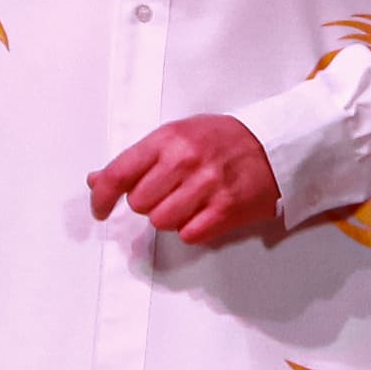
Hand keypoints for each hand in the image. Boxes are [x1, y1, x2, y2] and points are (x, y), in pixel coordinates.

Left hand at [86, 114, 277, 245]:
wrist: (272, 145)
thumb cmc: (222, 140)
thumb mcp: (177, 135)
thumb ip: (137, 159)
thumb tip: (98, 180)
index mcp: (168, 139)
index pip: (119, 173)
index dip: (102, 197)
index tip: (100, 210)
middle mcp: (185, 161)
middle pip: (139, 203)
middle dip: (148, 202)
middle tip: (167, 191)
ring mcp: (206, 186)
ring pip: (161, 221)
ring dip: (170, 217)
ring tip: (188, 201)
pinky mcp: (225, 209)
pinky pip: (188, 234)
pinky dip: (191, 228)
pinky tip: (203, 211)